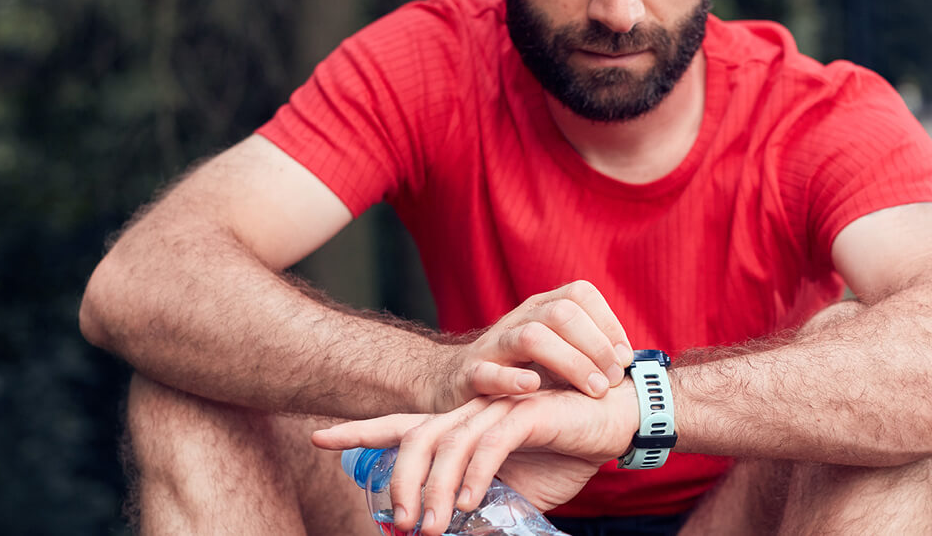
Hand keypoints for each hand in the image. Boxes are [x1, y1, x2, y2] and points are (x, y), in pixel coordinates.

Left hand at [314, 385, 638, 535]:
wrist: (613, 424)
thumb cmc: (563, 453)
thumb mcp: (516, 492)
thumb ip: (481, 508)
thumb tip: (451, 535)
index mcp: (463, 424)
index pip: (401, 425)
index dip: (360, 431)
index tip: (318, 437)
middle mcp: (472, 410)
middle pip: (417, 436)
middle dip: (397, 480)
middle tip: (396, 522)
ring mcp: (498, 408)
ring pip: (448, 443)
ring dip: (434, 489)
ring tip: (429, 526)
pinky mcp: (526, 413)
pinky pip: (490, 444)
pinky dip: (474, 476)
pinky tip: (469, 503)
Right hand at [433, 280, 634, 411]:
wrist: (453, 385)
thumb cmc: (519, 372)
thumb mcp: (555, 355)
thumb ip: (588, 353)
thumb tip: (635, 362)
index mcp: (542, 309)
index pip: (580, 294)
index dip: (608, 323)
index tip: (625, 359)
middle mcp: (519, 319)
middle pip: (561, 313)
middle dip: (595, 346)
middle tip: (613, 380)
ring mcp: (493, 345)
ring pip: (532, 337)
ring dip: (569, 363)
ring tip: (593, 390)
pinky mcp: (470, 374)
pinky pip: (488, 371)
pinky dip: (512, 378)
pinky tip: (535, 387)